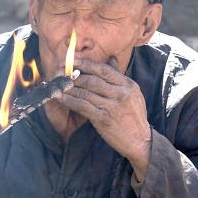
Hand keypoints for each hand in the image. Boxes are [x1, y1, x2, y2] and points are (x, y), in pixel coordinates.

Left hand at [60, 57, 150, 180]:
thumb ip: (119, 76)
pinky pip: (82, 107)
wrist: (140, 140)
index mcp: (128, 85)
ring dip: (69, 88)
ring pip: (85, 93)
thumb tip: (111, 58)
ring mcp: (111, 107)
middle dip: (74, 76)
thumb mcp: (133, 93)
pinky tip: (60, 98)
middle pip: (92, 80)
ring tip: (57, 84)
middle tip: (61, 72)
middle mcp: (120, 94)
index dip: (87, 64)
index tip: (73, 61)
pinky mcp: (103, 119)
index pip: (104, 70)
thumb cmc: (134, 115)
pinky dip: (69, 101)